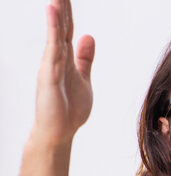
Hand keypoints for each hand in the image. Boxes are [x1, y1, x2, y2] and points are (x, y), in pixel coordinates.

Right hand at [33, 0, 94, 145]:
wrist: (59, 133)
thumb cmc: (69, 108)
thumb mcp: (83, 78)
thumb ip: (84, 58)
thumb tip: (88, 36)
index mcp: (64, 59)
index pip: (66, 30)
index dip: (68, 13)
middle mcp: (55, 59)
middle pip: (59, 28)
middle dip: (61, 9)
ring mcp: (51, 68)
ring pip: (54, 37)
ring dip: (56, 18)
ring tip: (56, 0)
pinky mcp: (48, 78)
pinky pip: (52, 53)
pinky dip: (53, 36)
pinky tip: (53, 21)